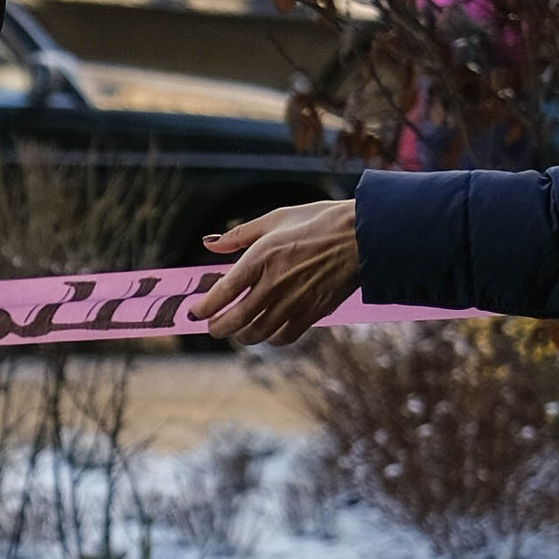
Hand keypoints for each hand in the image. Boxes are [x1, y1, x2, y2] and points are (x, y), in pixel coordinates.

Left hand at [196, 195, 360, 342]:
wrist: (364, 236)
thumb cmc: (319, 222)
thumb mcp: (275, 219)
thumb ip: (239, 235)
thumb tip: (209, 244)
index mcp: (260, 258)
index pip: (222, 293)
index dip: (203, 309)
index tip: (194, 314)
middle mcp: (273, 284)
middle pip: (235, 320)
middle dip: (218, 328)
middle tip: (212, 328)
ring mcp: (294, 302)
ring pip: (257, 333)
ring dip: (241, 337)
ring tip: (236, 332)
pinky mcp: (313, 313)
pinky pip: (284, 337)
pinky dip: (271, 339)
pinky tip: (267, 332)